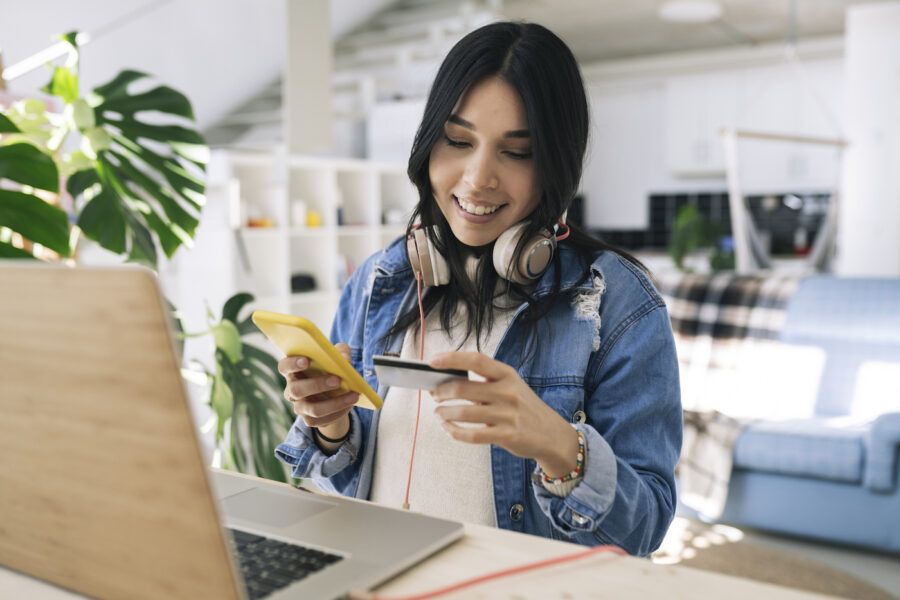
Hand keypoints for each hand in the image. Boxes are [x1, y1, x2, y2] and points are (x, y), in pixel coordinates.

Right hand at [278, 342, 357, 439]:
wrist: (336, 396)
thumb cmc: (333, 370)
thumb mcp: (338, 357)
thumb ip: (341, 352)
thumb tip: (344, 358)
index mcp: (293, 371)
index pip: (284, 366)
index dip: (292, 364)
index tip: (306, 361)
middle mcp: (292, 389)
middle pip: (297, 389)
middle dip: (317, 385)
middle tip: (337, 380)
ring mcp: (299, 406)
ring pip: (312, 408)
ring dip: (334, 402)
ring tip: (353, 394)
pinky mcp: (309, 420)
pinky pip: (322, 419)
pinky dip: (339, 411)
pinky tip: (350, 404)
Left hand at [429, 352, 579, 477]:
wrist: (552, 435)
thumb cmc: (523, 408)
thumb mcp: (511, 387)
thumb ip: (484, 384)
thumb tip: (446, 383)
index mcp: (507, 374)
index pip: (476, 360)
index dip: (451, 358)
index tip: (432, 362)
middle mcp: (508, 392)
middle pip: (462, 388)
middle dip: (441, 391)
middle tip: (434, 394)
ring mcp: (508, 414)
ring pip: (463, 413)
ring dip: (443, 413)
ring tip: (438, 413)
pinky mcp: (507, 435)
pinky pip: (471, 435)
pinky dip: (453, 432)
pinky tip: (448, 428)